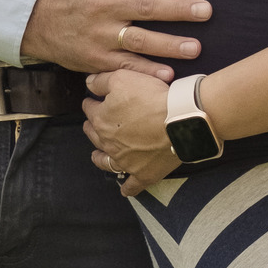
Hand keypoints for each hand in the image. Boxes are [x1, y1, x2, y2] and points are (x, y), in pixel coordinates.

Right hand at [20, 0, 209, 78]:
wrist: (36, 18)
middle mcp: (107, 5)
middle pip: (147, 7)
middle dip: (178, 9)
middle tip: (207, 10)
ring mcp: (102, 34)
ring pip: (139, 40)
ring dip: (168, 45)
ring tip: (196, 47)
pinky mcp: (97, 58)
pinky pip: (125, 66)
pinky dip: (145, 72)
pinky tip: (168, 76)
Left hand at [83, 68, 176, 195]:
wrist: (179, 120)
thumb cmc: (151, 97)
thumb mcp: (123, 77)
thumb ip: (102, 81)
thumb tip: (88, 84)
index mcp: (101, 120)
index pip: (90, 110)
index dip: (91, 103)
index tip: (92, 101)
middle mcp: (109, 143)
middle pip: (94, 135)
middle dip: (92, 128)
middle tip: (92, 124)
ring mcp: (126, 161)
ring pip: (107, 162)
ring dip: (100, 158)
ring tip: (97, 156)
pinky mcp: (143, 174)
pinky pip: (132, 185)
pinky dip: (127, 188)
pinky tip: (124, 190)